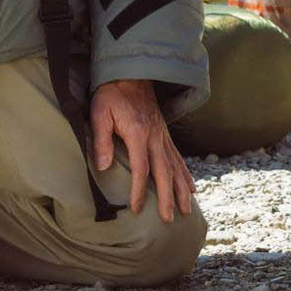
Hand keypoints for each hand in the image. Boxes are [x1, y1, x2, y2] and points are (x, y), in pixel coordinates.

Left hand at [89, 78, 194, 223]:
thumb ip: (102, 139)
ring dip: (181, 189)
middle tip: (169, 219)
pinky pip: (178, 157)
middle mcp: (155, 137)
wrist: (131, 71)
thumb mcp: (100, 113)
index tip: (137, 209)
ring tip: (186, 210)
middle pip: (164, 172)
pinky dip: (185, 173)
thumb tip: (102, 167)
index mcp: (139, 133)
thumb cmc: (111, 93)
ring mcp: (163, 135)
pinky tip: (190, 187)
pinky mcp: (165, 134)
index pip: (141, 169)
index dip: (139, 191)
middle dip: (168, 197)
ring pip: (176, 166)